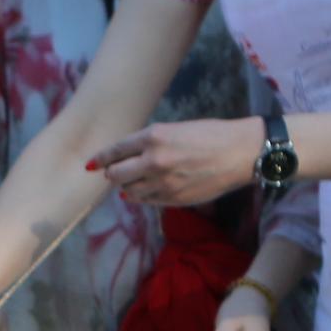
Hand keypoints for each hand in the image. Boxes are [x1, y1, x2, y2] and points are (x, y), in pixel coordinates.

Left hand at [92, 118, 262, 208]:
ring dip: (127, 186)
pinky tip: (146, 189)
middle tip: (115, 172)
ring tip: (135, 180)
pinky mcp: (173, 199)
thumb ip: (150, 143)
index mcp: (154, 137)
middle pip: (115, 175)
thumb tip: (128, 158)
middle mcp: (154, 160)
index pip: (115, 150)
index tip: (90, 164)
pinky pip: (146, 201)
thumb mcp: (176, 129)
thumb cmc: (211, 135)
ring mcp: (163, 183)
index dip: (100, 158)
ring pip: (129, 191)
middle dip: (112, 173)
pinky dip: (142, 196)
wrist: (241, 153)